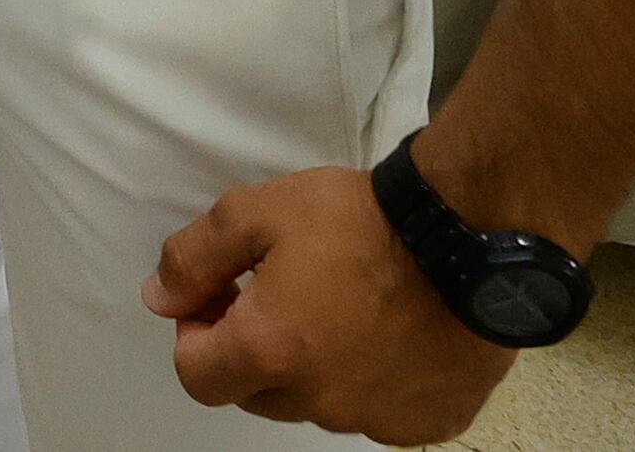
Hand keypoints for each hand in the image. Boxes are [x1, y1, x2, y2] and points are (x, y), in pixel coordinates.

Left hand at [148, 166, 518, 444]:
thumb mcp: (259, 212)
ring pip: (317, 404)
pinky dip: (370, 383)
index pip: (196, 377)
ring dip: (312, 368)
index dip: (194, 335)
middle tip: (276, 294)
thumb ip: (195, 256)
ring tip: (339, 306)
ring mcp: (377, 419)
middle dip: (251, 350)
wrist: (474, 238)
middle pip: (255, 394)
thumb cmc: (363, 220)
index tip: (219, 297)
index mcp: (272, 352)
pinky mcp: (427, 423)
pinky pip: (377, 413)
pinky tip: (387, 334)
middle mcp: (320, 400)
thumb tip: (160, 298)